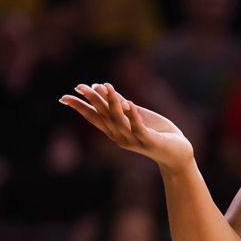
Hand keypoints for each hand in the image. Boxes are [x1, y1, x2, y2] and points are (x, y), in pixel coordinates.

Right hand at [60, 82, 193, 171]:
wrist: (177, 153)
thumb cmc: (157, 133)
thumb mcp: (136, 116)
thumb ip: (121, 105)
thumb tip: (103, 89)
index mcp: (115, 131)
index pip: (94, 117)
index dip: (80, 107)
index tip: (64, 98)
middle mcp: (120, 137)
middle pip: (103, 117)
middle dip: (92, 101)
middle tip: (79, 87)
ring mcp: (134, 140)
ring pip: (120, 120)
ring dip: (113, 103)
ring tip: (107, 87)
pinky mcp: (150, 141)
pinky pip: (139, 128)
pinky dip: (134, 116)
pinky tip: (130, 104)